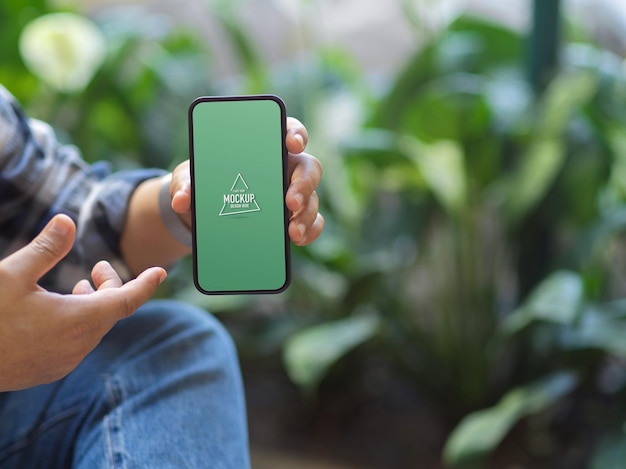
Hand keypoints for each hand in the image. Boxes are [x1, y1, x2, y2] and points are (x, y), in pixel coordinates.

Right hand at [0, 214, 165, 390]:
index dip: (146, 284)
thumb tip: (68, 220)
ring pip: (93, 328)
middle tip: (97, 267)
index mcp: (80, 320)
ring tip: (79, 286)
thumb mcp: (13, 275)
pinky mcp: (49, 370)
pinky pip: (76, 343)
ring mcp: (64, 362)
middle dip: (111, 287)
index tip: (161, 271)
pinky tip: (58, 312)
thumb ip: (46, 249)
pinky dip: (78, 323)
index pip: (127, 300)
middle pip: (111, 312)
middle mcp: (79, 345)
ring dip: (93, 305)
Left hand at [169, 117, 323, 245]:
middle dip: (303, 185)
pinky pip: (312, 222)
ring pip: (312, 199)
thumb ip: (184, 183)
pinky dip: (308, 231)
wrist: (203, 211)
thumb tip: (181, 199)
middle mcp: (285, 167)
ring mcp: (292, 192)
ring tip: (291, 232)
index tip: (292, 143)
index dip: (295, 133)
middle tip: (291, 203)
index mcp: (265, 146)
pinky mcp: (293, 217)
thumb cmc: (202, 182)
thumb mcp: (189, 179)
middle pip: (309, 169)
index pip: (289, 130)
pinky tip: (297, 240)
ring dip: (306, 215)